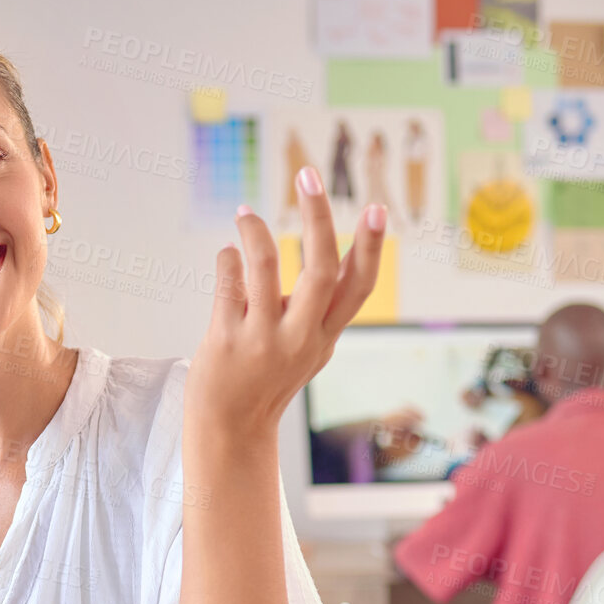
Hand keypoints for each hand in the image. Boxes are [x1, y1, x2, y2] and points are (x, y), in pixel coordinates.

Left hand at [187, 169, 386, 442]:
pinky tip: (227, 253)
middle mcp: (300, 338)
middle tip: (306, 174)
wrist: (229, 429)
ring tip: (246, 213)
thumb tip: (320, 247)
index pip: (358, 287)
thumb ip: (315, 306)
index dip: (370, 248)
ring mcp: (263, 340)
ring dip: (256, 232)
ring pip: (266, 269)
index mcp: (325, 336)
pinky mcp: (226, 341)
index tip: (377, 209)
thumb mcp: (305, 348)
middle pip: (320, 270)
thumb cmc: (267, 379)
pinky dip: (228, 260)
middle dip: (317, 218)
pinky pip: (228, 284)